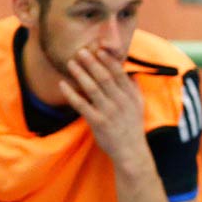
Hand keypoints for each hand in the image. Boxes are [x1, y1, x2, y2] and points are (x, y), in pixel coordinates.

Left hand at [60, 46, 149, 169]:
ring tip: (71, 63)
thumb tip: (131, 73)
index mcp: (130, 96)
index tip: (99, 49)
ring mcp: (109, 112)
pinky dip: (71, 94)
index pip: (119, 74)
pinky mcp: (97, 122)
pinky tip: (62, 85)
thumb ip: (134, 89)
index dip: (108, 60)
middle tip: (81, 51)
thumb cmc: (132, 127)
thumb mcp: (139, 106)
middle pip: (104, 77)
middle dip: (92, 63)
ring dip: (80, 74)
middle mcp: (120, 102)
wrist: (131, 152)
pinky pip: (81, 105)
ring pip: (92, 88)